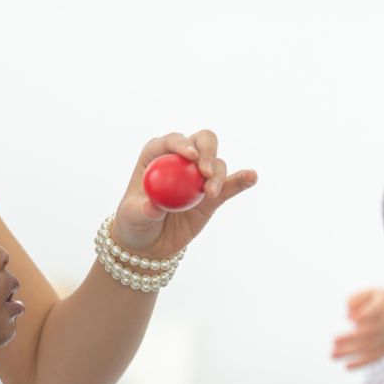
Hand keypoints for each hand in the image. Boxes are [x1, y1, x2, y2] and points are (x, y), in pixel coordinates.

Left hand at [113, 131, 257, 256]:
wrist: (150, 242)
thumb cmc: (135, 222)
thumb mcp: (132, 216)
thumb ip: (142, 210)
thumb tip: (153, 207)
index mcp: (156, 154)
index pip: (173, 141)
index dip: (182, 144)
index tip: (190, 156)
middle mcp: (181, 158)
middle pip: (202, 142)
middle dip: (207, 151)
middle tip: (206, 172)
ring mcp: (199, 175)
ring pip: (217, 164)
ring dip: (218, 175)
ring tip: (210, 193)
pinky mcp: (214, 194)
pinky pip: (231, 184)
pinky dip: (242, 179)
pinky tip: (252, 176)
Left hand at [332, 288, 383, 369]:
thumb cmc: (383, 301)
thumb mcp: (372, 292)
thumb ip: (356, 298)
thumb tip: (347, 316)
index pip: (376, 312)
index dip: (364, 316)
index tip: (349, 318)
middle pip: (370, 333)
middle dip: (351, 338)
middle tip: (333, 341)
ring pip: (370, 347)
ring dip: (351, 353)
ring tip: (332, 355)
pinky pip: (376, 357)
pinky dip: (362, 363)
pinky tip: (347, 366)